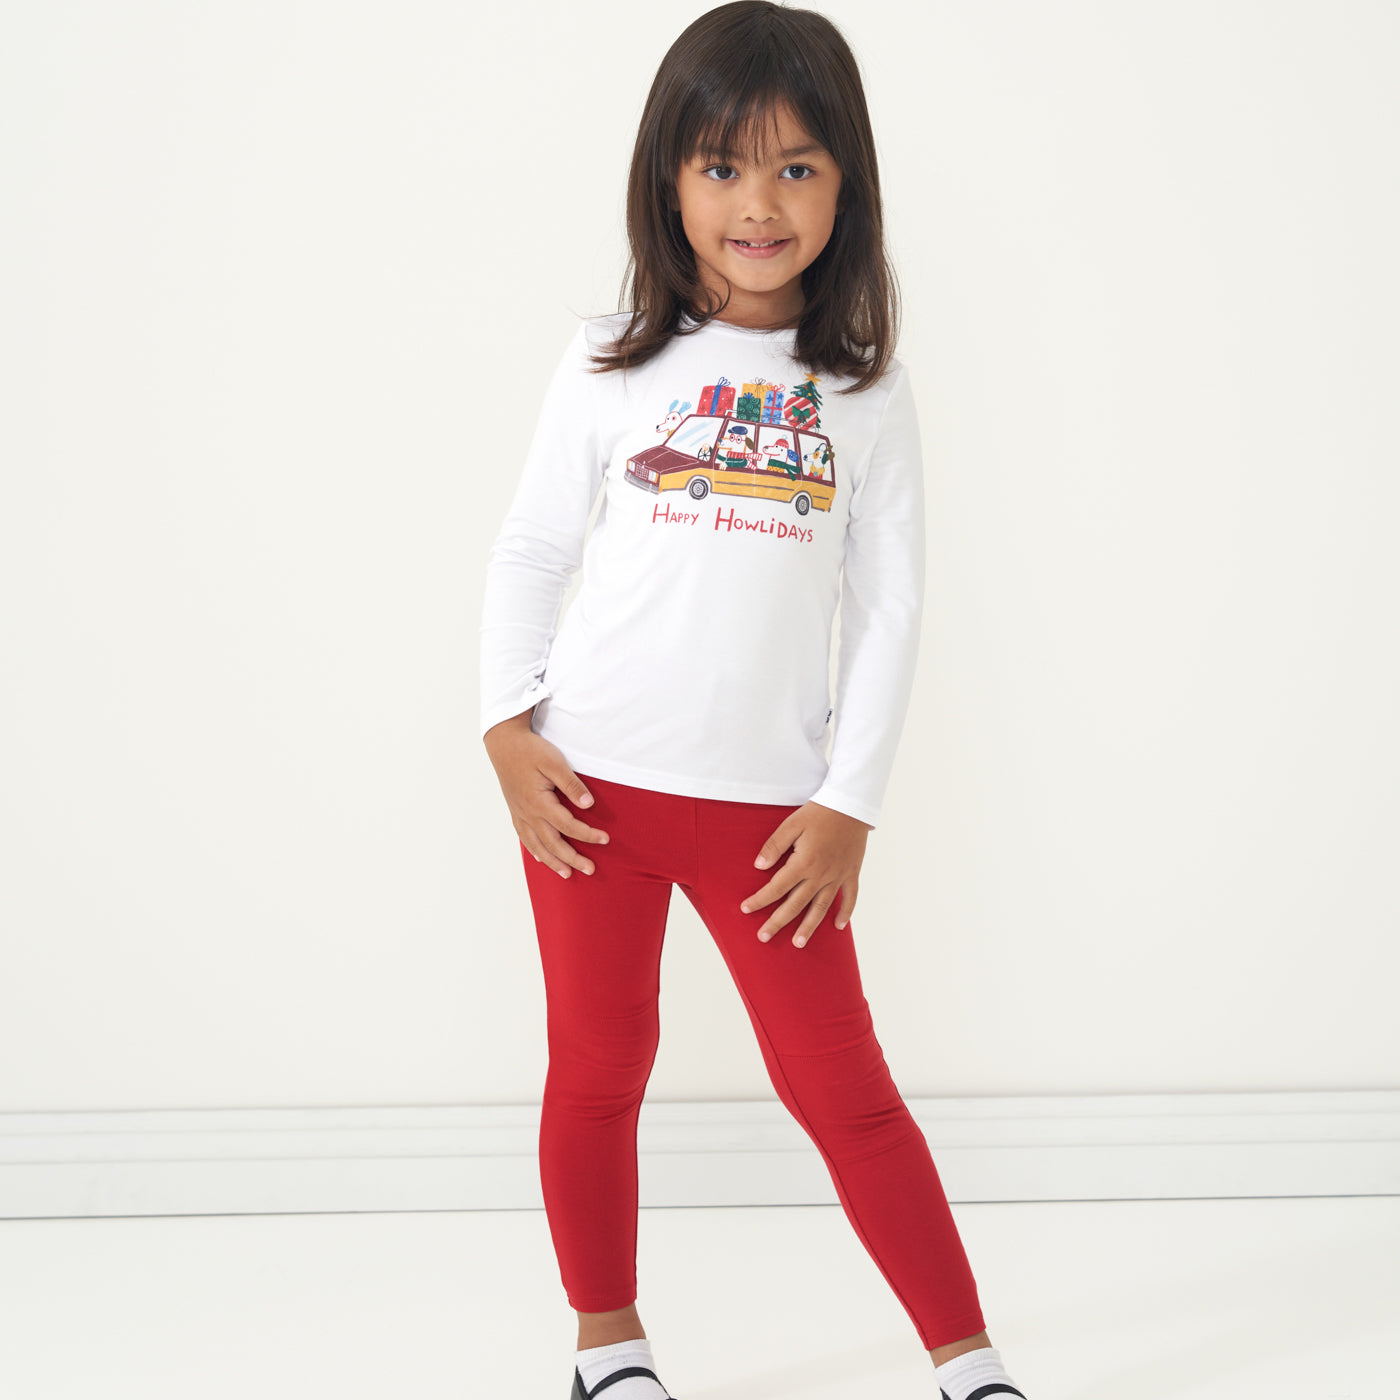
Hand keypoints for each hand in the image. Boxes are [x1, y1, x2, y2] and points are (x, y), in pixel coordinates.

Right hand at [483, 711, 608, 878]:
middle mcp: (528, 813)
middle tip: (590, 870)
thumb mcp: (554, 762)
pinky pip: (525, 837)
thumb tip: (589, 805)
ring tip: (567, 874)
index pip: (568, 826)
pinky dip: (535, 851)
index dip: (588, 835)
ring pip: (537, 845)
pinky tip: (542, 858)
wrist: (503, 742)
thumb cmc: (530, 750)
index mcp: (539, 803)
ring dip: (553, 861)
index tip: (605, 839)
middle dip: (572, 858)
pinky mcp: (515, 811)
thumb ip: (572, 785)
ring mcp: (519, 814)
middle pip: (553, 843)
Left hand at [740, 801, 872, 947]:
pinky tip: (838, 926)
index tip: (745, 909)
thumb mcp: (792, 824)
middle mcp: (820, 875)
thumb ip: (774, 846)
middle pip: (796, 904)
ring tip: (798, 943)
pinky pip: (850, 898)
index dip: (759, 899)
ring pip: (821, 908)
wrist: (852, 805)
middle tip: (763, 937)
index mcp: (803, 863)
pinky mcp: (851, 873)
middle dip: (777, 922)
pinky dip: (845, 913)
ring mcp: (838, 876)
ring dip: (809, 927)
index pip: (776, 887)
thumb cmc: (819, 812)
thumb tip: (759, 866)